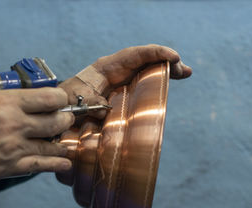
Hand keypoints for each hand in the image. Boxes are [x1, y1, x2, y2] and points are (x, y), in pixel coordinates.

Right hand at [0, 88, 74, 180]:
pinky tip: (65, 162)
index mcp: (9, 102)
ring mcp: (17, 147)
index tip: (60, 100)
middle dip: (65, 119)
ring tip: (63, 139)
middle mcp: (18, 123)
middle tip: (65, 119)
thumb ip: (9, 99)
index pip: (50, 98)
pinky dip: (57, 164)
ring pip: (53, 144)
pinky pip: (42, 165)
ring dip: (62, 141)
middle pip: (57, 121)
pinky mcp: (13, 166)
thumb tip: (28, 99)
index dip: (61, 98)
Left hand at [60, 44, 191, 117]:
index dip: (155, 54)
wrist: (66, 106)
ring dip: (166, 70)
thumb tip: (105, 110)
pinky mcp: (125, 89)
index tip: (173, 58)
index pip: (135, 55)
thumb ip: (92, 103)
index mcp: (106, 67)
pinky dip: (158, 81)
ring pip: (148, 69)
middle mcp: (118, 69)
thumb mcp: (80, 100)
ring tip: (185, 73)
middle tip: (185, 71)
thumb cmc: (71, 100)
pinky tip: (169, 83)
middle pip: (146, 60)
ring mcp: (123, 78)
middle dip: (166, 62)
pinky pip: (144, 81)